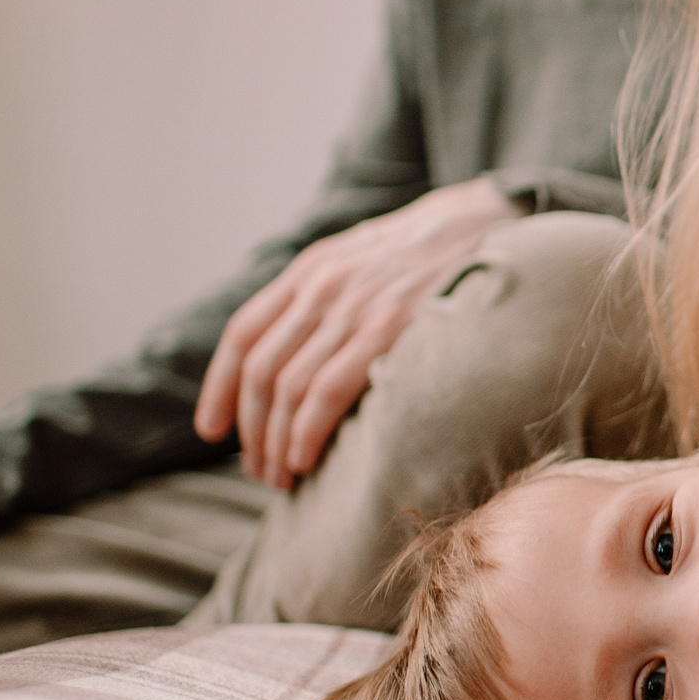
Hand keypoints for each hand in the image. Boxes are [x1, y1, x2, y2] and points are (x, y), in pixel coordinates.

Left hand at [194, 178, 515, 488]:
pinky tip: (304, 459)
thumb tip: (297, 356)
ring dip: (276, 442)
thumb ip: (327, 297)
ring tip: (282, 477)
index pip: (243, 335)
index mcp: (310, 270)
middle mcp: (321, 287)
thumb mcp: (363, 260)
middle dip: (251, 431)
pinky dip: (305, 432)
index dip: (219, 388)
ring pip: (287, 388)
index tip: (212, 430)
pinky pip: (326, 391)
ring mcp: (352, 307)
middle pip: (261, 371)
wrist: (486, 222)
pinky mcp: (387, 329)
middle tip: (259, 469)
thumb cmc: (431, 255)